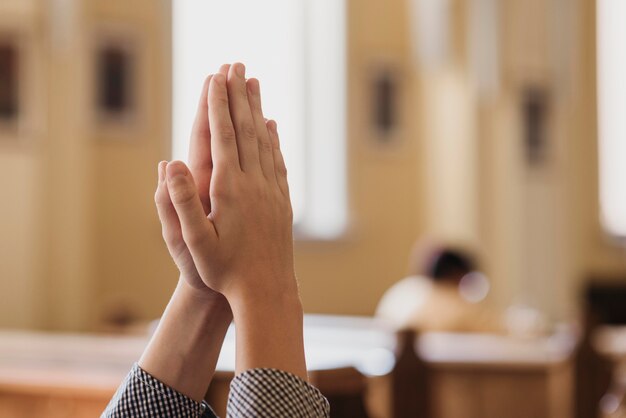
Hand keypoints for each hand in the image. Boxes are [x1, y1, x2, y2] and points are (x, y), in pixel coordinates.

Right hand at [164, 63, 296, 302]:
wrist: (266, 291)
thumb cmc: (224, 271)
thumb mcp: (194, 242)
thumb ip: (182, 201)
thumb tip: (169, 163)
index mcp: (231, 189)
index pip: (223, 136)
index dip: (218, 105)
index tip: (215, 78)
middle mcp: (255, 183)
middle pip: (247, 130)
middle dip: (239, 96)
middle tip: (235, 66)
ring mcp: (272, 191)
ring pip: (265, 141)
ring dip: (257, 110)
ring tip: (253, 85)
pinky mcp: (282, 201)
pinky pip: (277, 161)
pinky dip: (273, 139)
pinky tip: (272, 127)